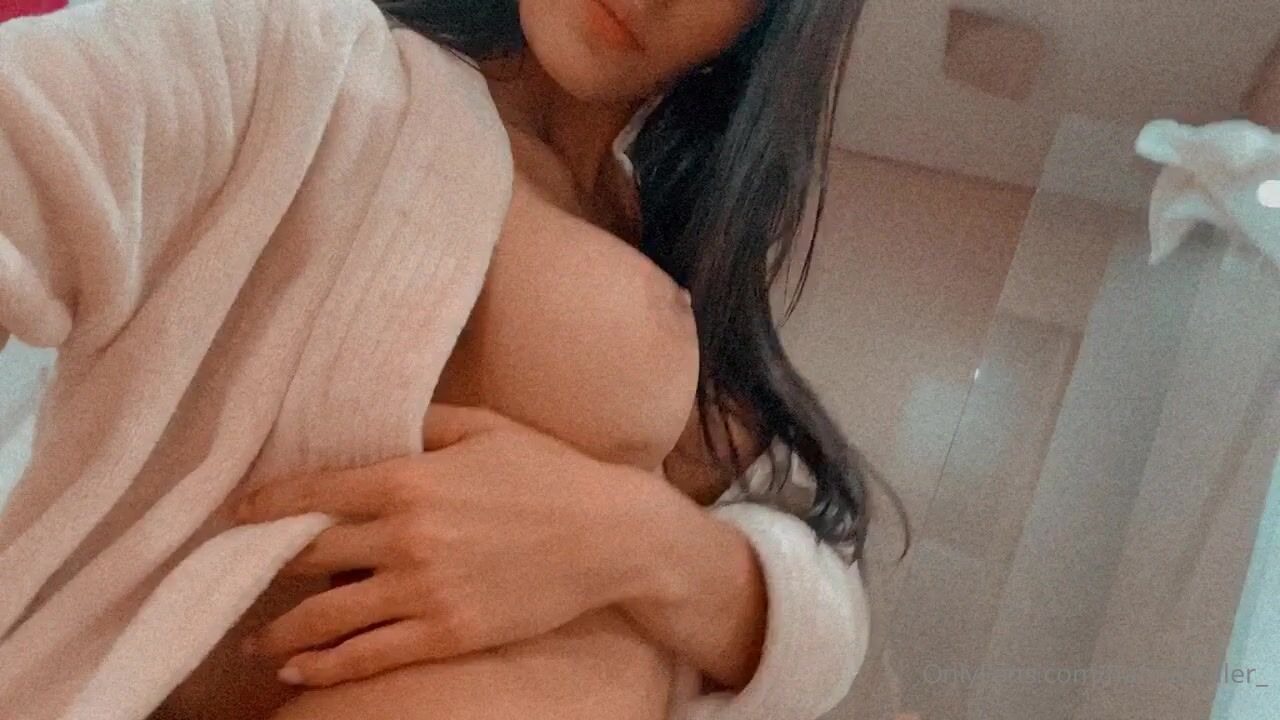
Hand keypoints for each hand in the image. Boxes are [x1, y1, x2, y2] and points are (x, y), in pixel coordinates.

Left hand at [232, 404, 667, 686]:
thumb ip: (423, 422)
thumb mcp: (486, 428)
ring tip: (259, 641)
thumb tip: (372, 422)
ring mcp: (425, 591)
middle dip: (268, 565)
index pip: (314, 492)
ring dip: (282, 632)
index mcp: (410, 480)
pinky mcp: (448, 633)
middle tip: (241, 575)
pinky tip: (299, 672)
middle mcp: (406, 537)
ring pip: (326, 616)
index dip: (266, 504)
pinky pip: (369, 656)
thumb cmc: (551, 473)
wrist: (611, 536)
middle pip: (309, 556)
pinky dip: (326, 666)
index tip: (239, 514)